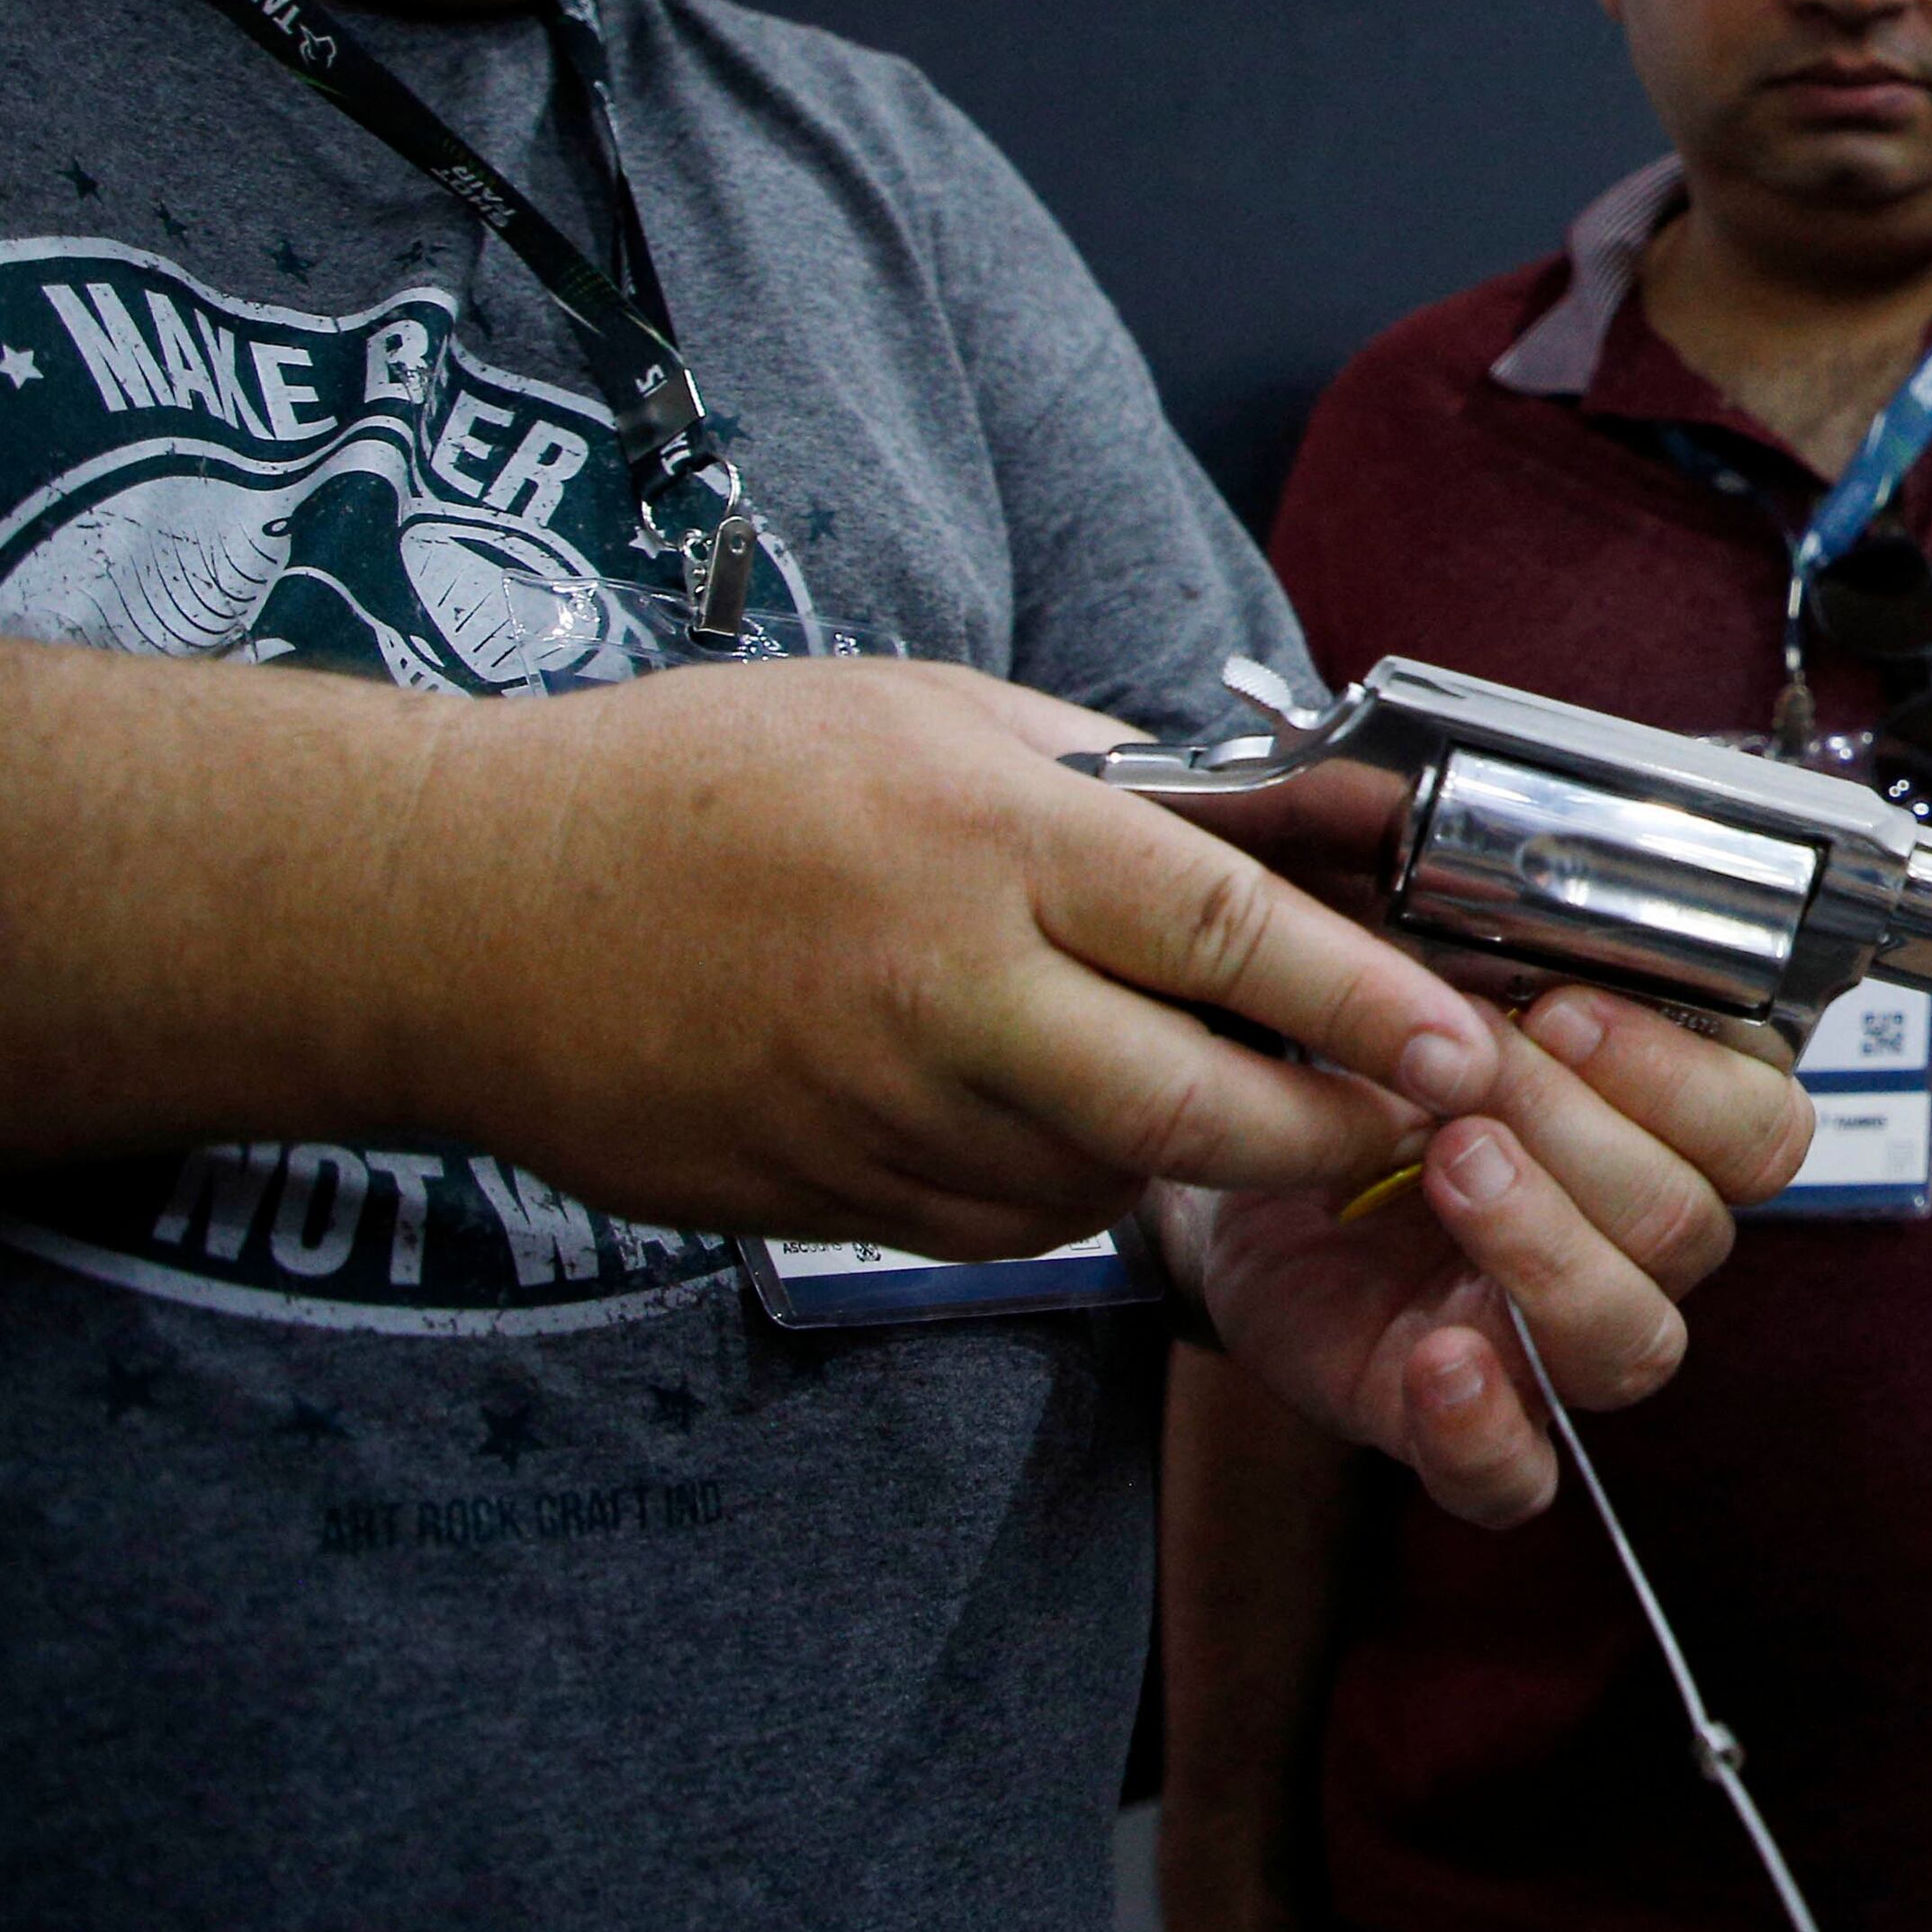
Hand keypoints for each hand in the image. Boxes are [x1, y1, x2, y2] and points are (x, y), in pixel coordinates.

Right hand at [406, 658, 1508, 1257]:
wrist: (466, 913)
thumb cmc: (700, 782)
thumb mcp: (928, 712)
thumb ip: (1106, 776)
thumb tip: (1275, 819)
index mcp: (987, 841)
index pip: (1228, 935)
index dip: (1366, 1000)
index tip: (1465, 1039)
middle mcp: (949, 989)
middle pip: (1196, 1107)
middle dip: (1329, 1132)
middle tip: (1409, 1119)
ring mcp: (887, 1111)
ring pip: (1111, 1178)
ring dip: (1196, 1156)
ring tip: (1237, 1094)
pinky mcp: (836, 1198)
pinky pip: (1011, 1219)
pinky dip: (1074, 1184)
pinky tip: (1066, 1119)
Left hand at [1171, 984, 1812, 1524]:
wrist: (1232, 1159)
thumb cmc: (1357, 1062)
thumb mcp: (1422, 981)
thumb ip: (1488, 951)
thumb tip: (1513, 891)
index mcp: (1667, 1131)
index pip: (1763, 1128)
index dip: (1680, 1074)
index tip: (1564, 1006)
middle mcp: (1635, 1246)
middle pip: (1690, 1222)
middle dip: (1576, 1128)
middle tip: (1466, 1065)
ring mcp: (1554, 1345)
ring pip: (1630, 1338)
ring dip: (1544, 1242)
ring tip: (1448, 1163)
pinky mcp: (1461, 1426)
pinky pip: (1519, 1478)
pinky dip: (1486, 1428)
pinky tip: (1436, 1358)